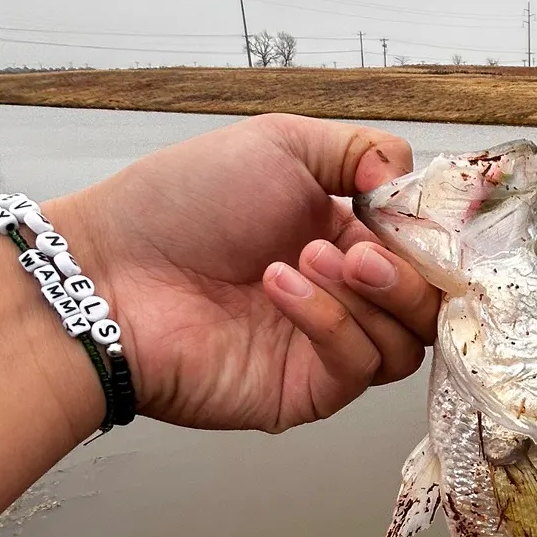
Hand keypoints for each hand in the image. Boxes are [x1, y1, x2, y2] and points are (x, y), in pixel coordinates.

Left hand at [49, 114, 437, 432]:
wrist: (108, 272)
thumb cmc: (180, 202)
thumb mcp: (280, 144)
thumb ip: (361, 149)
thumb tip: (408, 177)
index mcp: (344, 235)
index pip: (424, 252)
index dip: (428, 239)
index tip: (412, 219)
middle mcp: (343, 294)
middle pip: (427, 306)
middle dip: (404, 275)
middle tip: (357, 249)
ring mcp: (325, 347)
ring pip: (404, 343)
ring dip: (368, 297)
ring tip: (306, 259)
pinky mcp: (305, 391)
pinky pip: (356, 368)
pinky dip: (329, 323)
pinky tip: (280, 286)